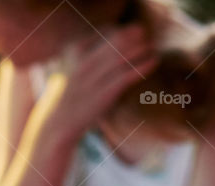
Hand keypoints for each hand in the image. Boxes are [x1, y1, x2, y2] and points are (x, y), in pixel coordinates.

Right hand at [32, 25, 157, 147]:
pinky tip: (153, 61)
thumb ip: (86, 67)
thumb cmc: (71, 104)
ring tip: (150, 44)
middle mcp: (86, 66)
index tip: (125, 30)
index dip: (113, 33)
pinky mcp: (105, 94)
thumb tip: (100, 61)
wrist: (60, 126)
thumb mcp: (74, 80)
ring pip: (120, 59)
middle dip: (127, 36)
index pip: (98, 38)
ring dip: (137, 49)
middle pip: (111, 45)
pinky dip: (141, 67)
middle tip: (141, 30)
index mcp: (77, 59)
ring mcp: (95, 79)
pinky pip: (126, 76)